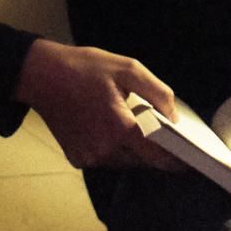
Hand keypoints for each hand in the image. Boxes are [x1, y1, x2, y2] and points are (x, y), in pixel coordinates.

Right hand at [15, 39, 184, 170]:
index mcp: (120, 127)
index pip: (158, 155)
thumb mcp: (128, 68)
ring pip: (125, 162)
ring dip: (133, 150)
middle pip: (143, 161)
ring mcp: (89, 157)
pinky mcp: (77, 158)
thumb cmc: (84, 68)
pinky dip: (113, 149)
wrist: (41, 75)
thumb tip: (174, 116)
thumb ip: (157, 92)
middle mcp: (105, 149)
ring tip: (128, 124)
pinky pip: (106, 160)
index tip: (189, 162)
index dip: (176, 160)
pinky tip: (106, 128)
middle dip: (154, 151)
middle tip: (158, 133)